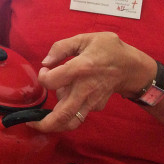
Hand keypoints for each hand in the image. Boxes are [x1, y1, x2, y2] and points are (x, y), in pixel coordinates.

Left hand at [29, 31, 155, 132]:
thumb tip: (45, 61)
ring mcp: (91, 101)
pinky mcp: (96, 107)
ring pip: (71, 121)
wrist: (132, 67)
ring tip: (42, 119)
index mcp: (80, 69)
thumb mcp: (85, 38)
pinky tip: (65, 99)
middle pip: (63, 115)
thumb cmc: (108, 49)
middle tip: (31, 122)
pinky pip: (78, 114)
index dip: (42, 77)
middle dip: (45, 124)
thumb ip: (61, 47)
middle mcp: (85, 89)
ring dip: (55, 124)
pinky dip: (67, 112)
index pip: (52, 81)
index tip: (45, 70)